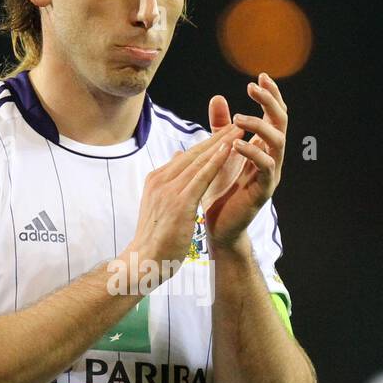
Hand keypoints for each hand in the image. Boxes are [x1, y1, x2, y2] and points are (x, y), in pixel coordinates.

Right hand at [124, 123, 242, 279]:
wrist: (144, 261)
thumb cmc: (155, 238)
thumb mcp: (159, 206)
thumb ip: (168, 183)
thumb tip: (175, 159)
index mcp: (157, 179)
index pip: (186, 156)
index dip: (207, 143)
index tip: (224, 132)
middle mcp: (161, 179)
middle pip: (194, 153)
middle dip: (217, 137)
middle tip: (237, 122)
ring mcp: (169, 190)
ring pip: (199, 160)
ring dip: (221, 143)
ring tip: (238, 129)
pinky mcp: (179, 202)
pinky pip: (201, 176)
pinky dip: (216, 161)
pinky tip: (229, 149)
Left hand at [202, 72, 287, 249]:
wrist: (218, 227)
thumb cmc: (220, 190)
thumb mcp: (218, 152)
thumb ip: (220, 127)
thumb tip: (217, 97)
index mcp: (263, 147)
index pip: (274, 116)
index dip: (271, 95)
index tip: (259, 76)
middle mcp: (272, 157)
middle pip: (282, 123)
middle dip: (270, 102)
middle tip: (254, 86)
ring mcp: (270, 174)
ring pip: (278, 142)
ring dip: (260, 126)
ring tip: (238, 118)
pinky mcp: (263, 191)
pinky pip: (265, 167)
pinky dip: (252, 153)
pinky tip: (235, 144)